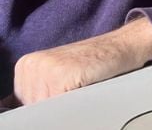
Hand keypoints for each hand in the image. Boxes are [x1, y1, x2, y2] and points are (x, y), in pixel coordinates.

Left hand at [13, 17, 151, 104]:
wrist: (122, 46)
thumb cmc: (94, 63)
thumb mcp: (58, 74)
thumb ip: (39, 90)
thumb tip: (26, 109)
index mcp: (25, 65)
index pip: (24, 103)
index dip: (45, 105)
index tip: (63, 96)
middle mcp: (31, 64)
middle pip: (34, 107)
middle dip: (54, 106)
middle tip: (76, 90)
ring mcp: (45, 68)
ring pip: (46, 109)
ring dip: (65, 105)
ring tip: (81, 88)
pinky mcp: (61, 75)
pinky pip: (59, 107)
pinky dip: (74, 104)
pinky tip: (86, 88)